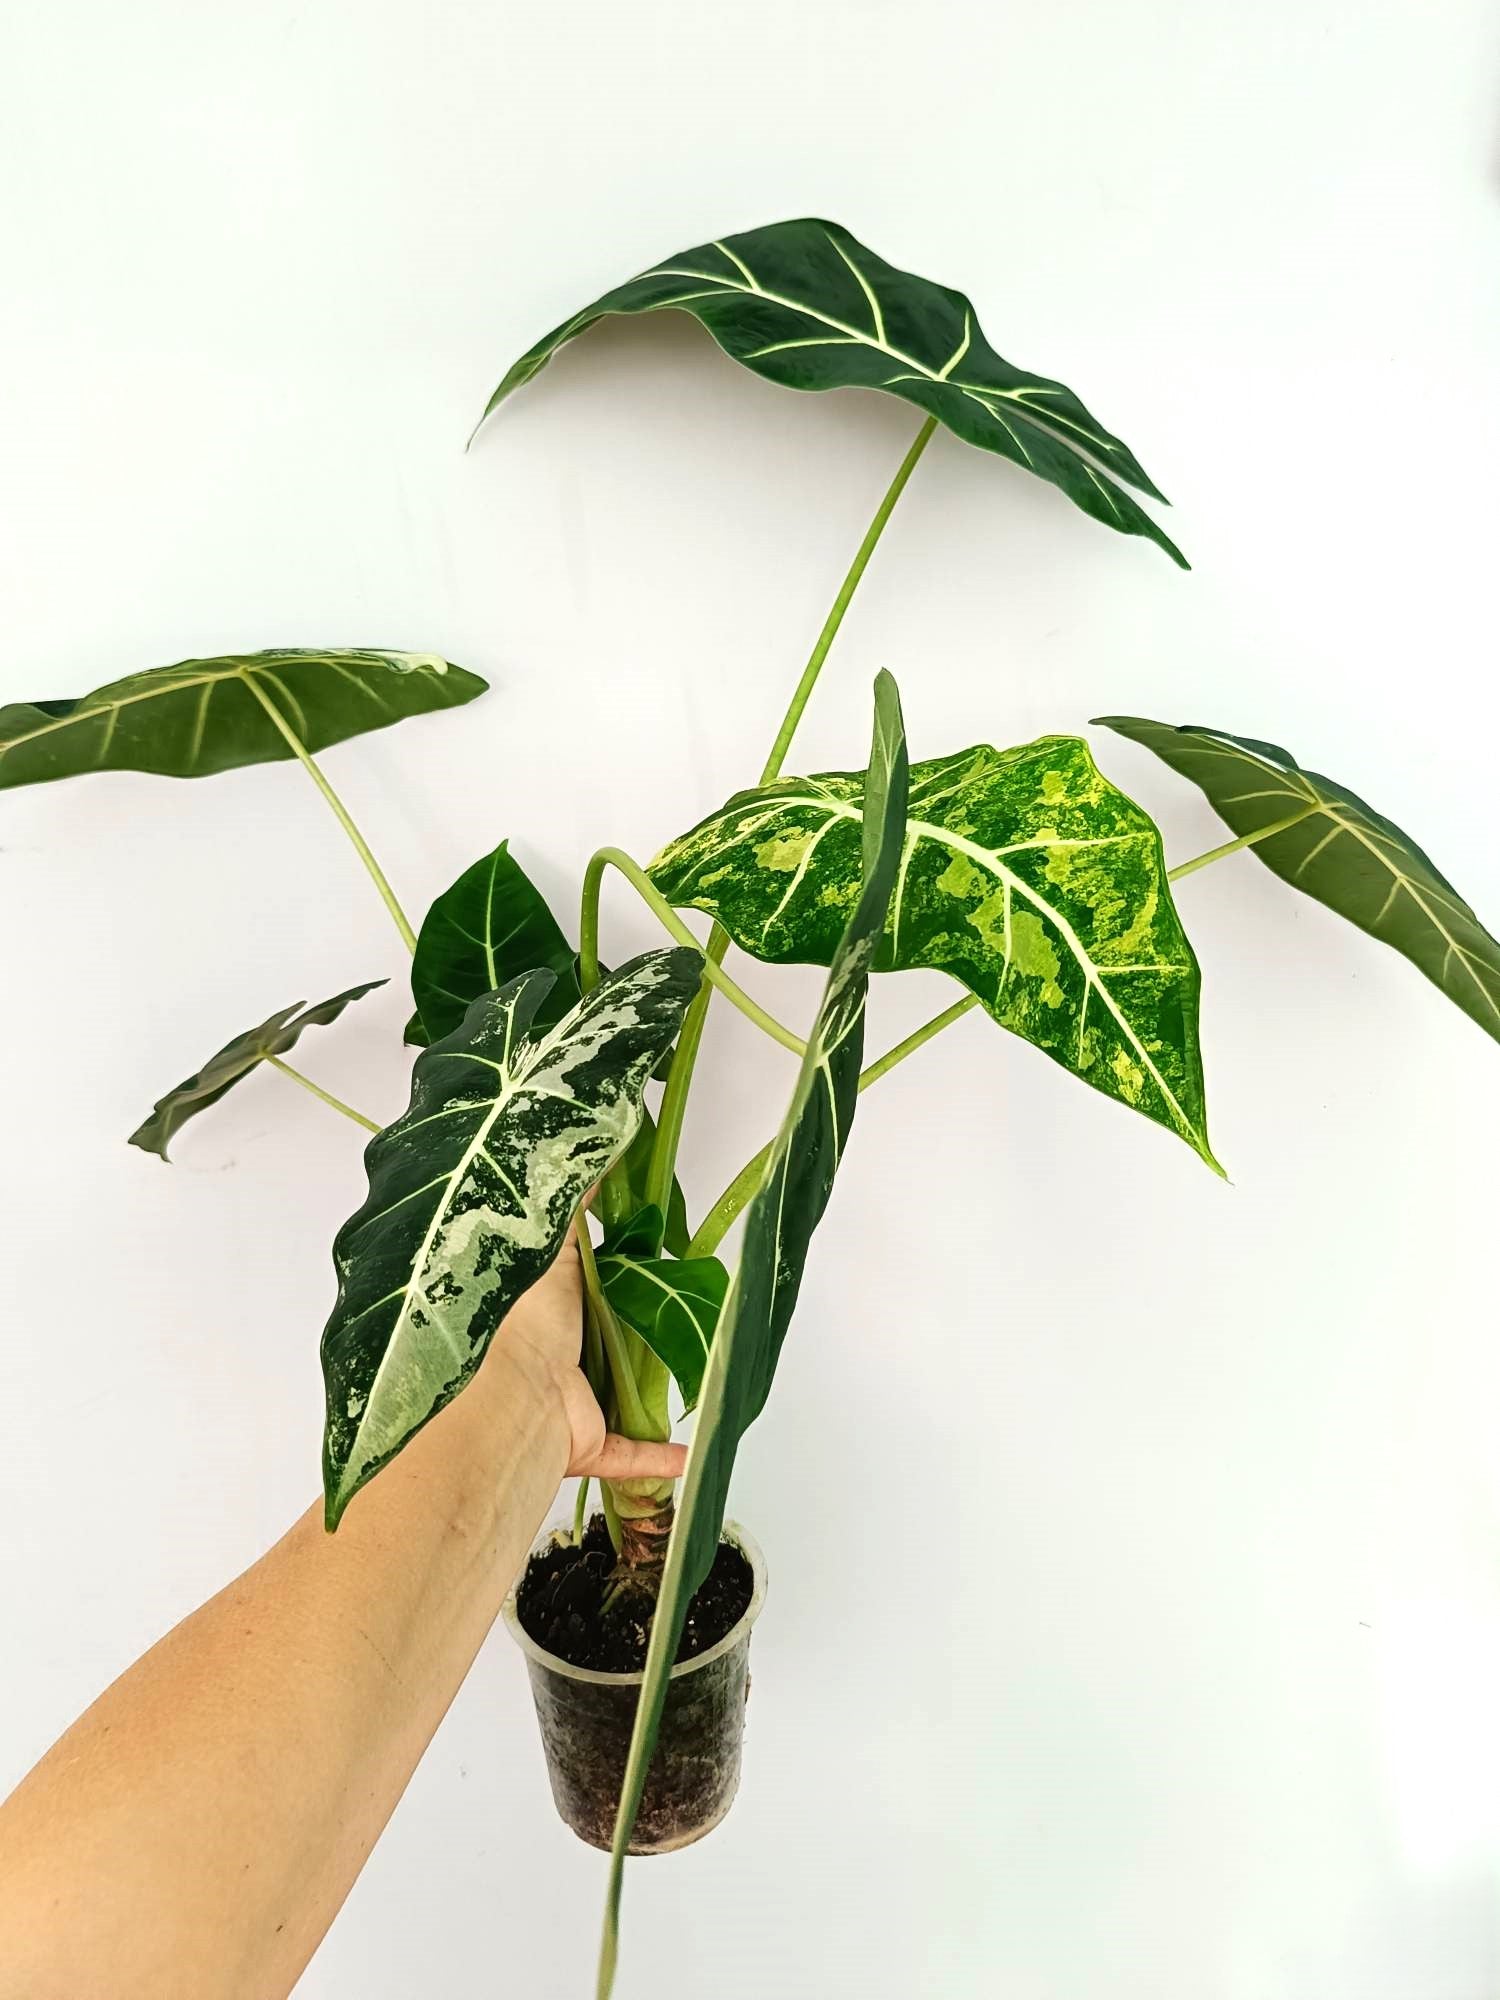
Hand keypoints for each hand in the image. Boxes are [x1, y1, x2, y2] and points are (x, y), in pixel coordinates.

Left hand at [500, 1220, 687, 1484]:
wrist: (513, 1403)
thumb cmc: (525, 1324)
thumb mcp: (550, 1254)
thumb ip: (573, 1213)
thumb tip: (594, 1155)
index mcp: (549, 1314)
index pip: (584, 1292)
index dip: (612, 1279)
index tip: (650, 1262)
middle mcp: (557, 1359)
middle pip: (602, 1346)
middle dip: (632, 1339)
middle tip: (681, 1316)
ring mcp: (573, 1404)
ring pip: (617, 1399)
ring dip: (645, 1397)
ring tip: (691, 1378)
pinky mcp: (590, 1443)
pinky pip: (629, 1453)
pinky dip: (658, 1458)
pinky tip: (690, 1457)